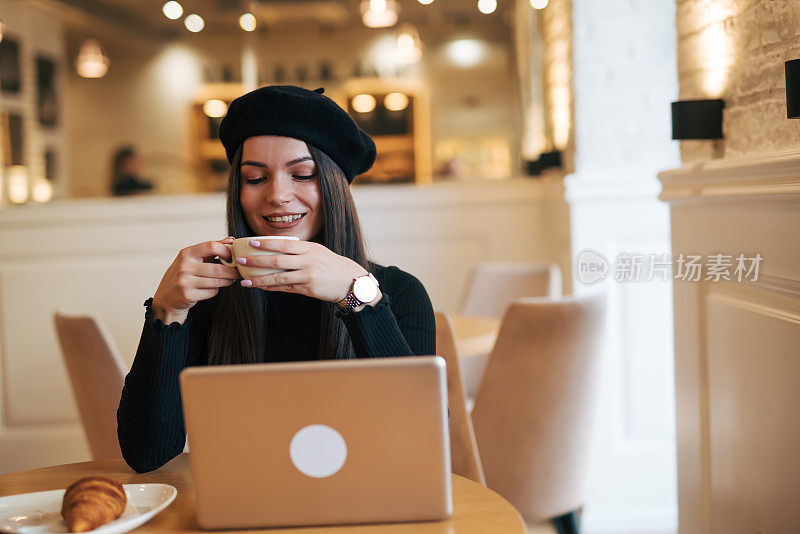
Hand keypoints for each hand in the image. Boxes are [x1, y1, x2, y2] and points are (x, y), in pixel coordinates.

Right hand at [151, 237, 239, 323]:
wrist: (167, 297)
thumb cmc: (184, 274)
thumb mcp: (193, 258)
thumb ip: (212, 249)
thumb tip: (231, 240)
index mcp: (186, 253)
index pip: (211, 246)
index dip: (226, 251)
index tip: (233, 256)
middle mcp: (184, 266)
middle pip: (217, 268)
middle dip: (232, 271)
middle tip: (238, 272)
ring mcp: (185, 281)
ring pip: (216, 282)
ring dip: (227, 281)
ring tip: (230, 279)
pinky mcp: (187, 295)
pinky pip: (211, 292)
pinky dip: (216, 290)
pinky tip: (213, 288)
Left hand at [239, 239, 380, 305]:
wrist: (351, 282)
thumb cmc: (332, 265)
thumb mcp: (318, 252)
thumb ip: (300, 250)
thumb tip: (278, 249)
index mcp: (309, 248)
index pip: (284, 244)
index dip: (266, 243)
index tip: (251, 242)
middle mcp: (308, 261)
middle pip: (277, 260)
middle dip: (256, 260)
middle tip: (240, 260)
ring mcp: (307, 276)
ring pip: (278, 277)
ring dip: (259, 279)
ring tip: (245, 280)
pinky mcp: (308, 290)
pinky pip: (285, 288)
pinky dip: (272, 288)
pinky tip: (261, 287)